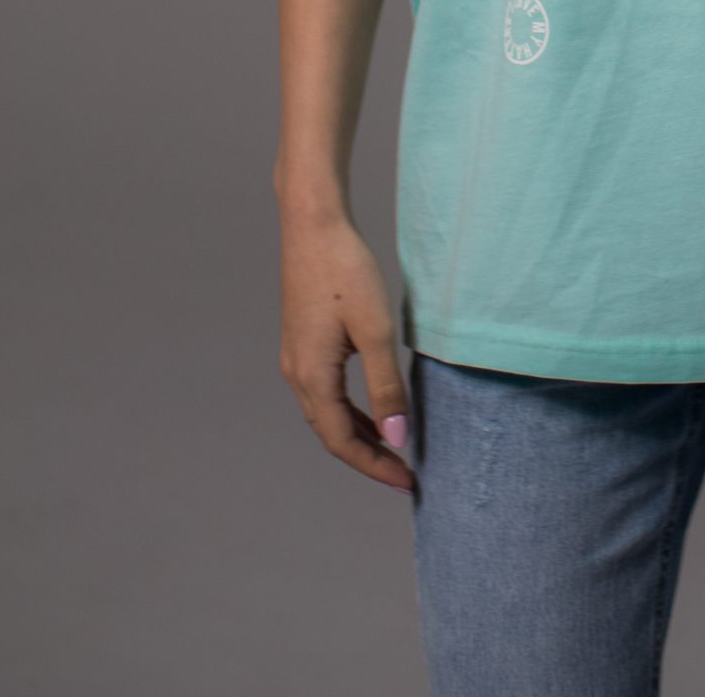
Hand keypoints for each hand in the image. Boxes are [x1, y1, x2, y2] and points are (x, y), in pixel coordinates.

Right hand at [278, 204, 415, 492]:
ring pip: (327, 414)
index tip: (408, 481)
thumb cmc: (346, 270)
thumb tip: (396, 438)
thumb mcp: (376, 329)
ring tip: (393, 448)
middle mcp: (297, 374)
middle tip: (405, 472)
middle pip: (331, 433)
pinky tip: (372, 408)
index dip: (375, 466)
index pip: (343, 442)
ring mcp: (296, 357)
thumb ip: (386, 385)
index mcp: (313, 377)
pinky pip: (325, 392)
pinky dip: (349, 409)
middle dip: (368, 457)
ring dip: (359, 434)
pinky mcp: (302, 341)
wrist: (313, 223)